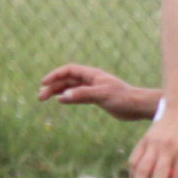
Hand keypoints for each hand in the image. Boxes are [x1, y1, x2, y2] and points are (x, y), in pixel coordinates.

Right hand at [38, 63, 156, 121]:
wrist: (138, 106)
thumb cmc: (123, 98)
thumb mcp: (102, 95)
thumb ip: (82, 95)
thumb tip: (62, 96)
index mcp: (93, 74)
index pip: (69, 70)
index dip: (55, 75)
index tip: (43, 83)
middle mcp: (91, 80)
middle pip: (67, 80)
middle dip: (53, 86)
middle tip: (40, 97)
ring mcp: (93, 89)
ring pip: (71, 88)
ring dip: (57, 92)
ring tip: (44, 98)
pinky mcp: (96, 98)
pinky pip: (77, 95)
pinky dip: (67, 97)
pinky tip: (60, 101)